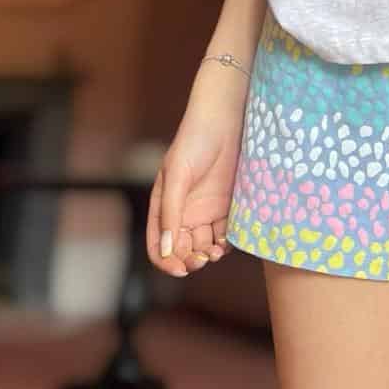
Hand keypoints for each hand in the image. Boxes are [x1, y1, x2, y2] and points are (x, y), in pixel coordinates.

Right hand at [146, 84, 247, 277]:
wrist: (225, 120)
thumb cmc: (194, 141)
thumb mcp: (177, 176)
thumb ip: (171, 213)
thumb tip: (167, 250)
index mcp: (164, 207)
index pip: (159, 245)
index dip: (166, 261)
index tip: (180, 268)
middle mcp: (183, 213)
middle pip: (182, 250)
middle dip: (190, 260)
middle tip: (202, 258)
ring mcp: (205, 211)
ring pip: (203, 246)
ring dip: (208, 255)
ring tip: (216, 251)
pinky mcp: (226, 207)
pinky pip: (223, 234)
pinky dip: (225, 243)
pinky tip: (228, 241)